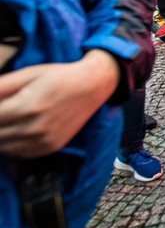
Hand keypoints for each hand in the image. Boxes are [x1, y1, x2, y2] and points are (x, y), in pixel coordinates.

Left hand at [0, 50, 119, 157]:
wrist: (92, 86)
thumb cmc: (59, 76)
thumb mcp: (27, 74)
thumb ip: (2, 86)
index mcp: (26, 106)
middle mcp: (34, 128)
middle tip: (3, 113)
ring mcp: (43, 141)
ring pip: (3, 147)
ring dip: (0, 135)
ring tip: (8, 120)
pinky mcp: (49, 148)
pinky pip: (18, 153)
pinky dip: (10, 144)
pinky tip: (15, 129)